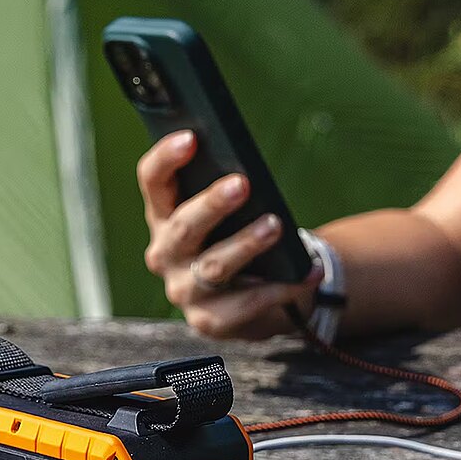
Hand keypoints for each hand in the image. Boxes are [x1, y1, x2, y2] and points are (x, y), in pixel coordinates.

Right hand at [136, 130, 320, 339]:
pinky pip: (245, 304)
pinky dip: (280, 288)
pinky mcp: (209, 321)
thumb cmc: (236, 239)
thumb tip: (247, 170)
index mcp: (163, 216)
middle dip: (212, 204)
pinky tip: (307, 273)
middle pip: (183, 226)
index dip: (166, 159)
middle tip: (243, 183)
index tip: (191, 138)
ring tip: (275, 226)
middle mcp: (165, 254)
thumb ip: (227, 191)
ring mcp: (184, 290)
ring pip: (213, 266)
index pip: (152, 182)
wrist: (250, 300)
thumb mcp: (227, 214)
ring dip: (246, 244)